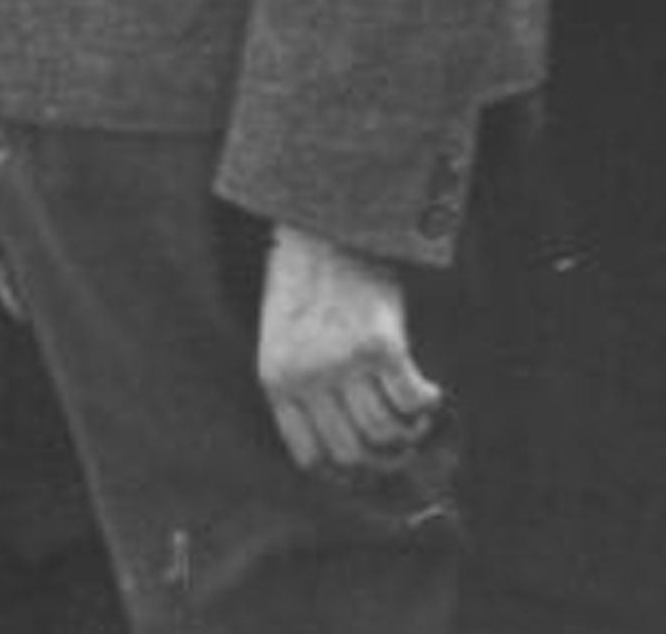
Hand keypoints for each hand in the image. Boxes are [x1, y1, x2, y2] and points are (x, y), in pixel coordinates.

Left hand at [258, 223, 443, 476]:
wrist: (321, 230)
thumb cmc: (305, 287)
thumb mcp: (284, 341)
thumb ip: (304, 388)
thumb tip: (349, 449)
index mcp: (275, 381)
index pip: (310, 458)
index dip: (345, 474)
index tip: (367, 467)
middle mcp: (306, 378)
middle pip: (353, 455)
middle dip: (384, 461)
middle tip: (402, 445)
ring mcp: (342, 363)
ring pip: (386, 435)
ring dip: (410, 434)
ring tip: (414, 415)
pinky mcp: (380, 345)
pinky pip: (411, 403)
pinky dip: (427, 406)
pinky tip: (429, 391)